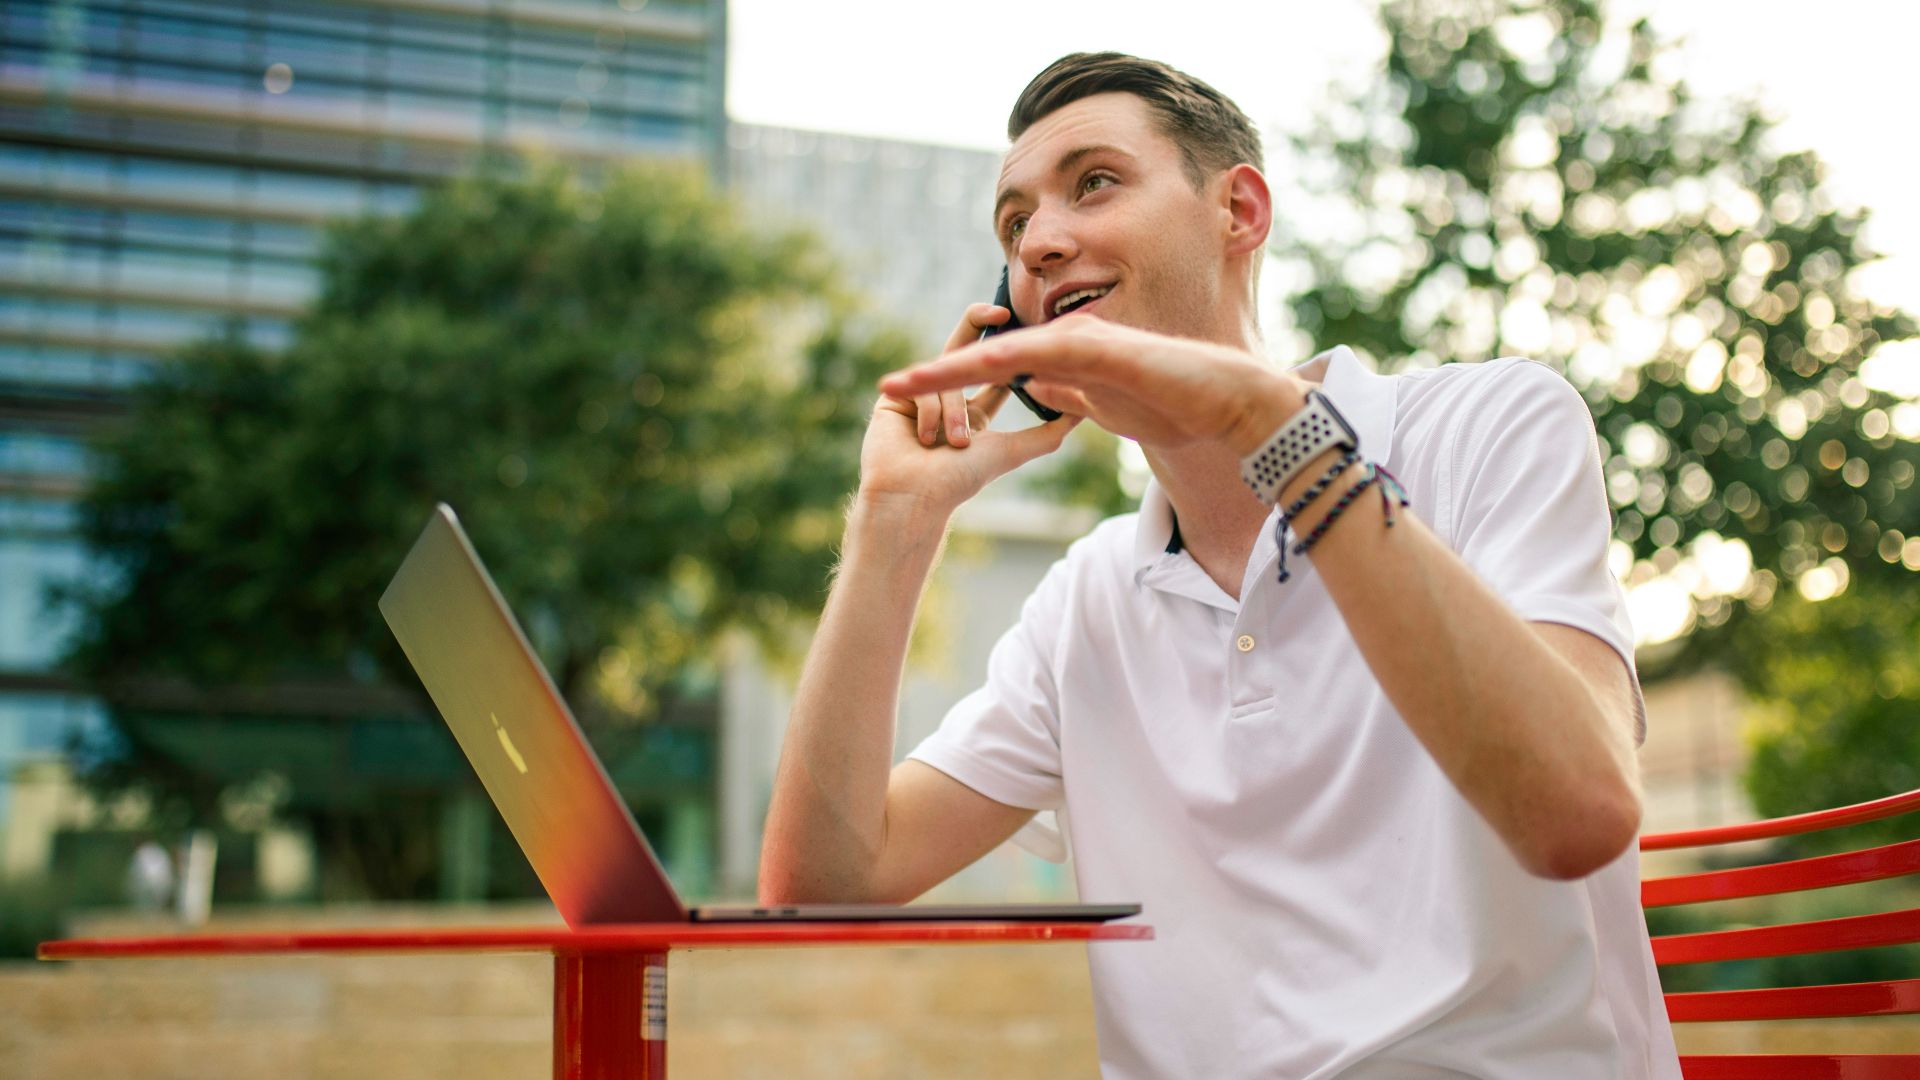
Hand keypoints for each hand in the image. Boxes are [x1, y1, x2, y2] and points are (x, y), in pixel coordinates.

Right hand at [857, 304, 1082, 515]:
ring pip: (948, 378)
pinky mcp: (895, 397)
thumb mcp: (1013, 451)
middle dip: (978, 322)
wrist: (915, 497)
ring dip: (956, 414)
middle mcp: (945, 399)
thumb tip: (1082, 413)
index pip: (993, 372)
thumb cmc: (961, 480)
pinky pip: (923, 388)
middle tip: (1001, 310)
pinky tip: (925, 441)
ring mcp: (918, 396)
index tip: (1025, 331)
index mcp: (973, 413)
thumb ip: (1047, 432)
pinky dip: (931, 415)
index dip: (1009, 351)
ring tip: (956, 445)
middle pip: (962, 346)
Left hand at [877, 317, 1306, 455]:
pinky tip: (974, 369)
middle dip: (936, 375)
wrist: (1219, 397)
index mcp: (1062, 360)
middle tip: (886, 388)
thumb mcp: (1102, 406)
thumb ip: (1069, 393)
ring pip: (1003, 353)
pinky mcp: (1099, 348)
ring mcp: (1080, 341)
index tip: (909, 397)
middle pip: (986, 358)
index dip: (950, 384)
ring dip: (954, 369)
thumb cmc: (1169, 402)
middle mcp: (1063, 343)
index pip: (993, 372)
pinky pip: (1044, 355)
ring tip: (909, 384)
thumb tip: (1036, 389)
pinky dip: (1008, 361)